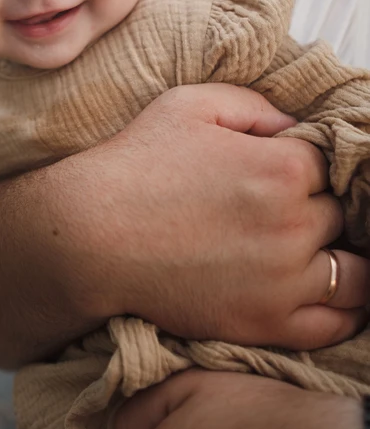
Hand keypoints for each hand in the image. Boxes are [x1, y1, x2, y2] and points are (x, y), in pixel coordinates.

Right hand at [0, 82, 369, 369]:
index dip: (304, 167)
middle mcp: (293, 223)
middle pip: (340, 216)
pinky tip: (330, 292)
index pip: (329, 164)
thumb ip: (254, 105)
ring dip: (341, 258)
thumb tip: (296, 127)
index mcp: (283, 165)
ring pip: (354, 272)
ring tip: (318, 253)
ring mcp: (283, 280)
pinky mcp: (265, 323)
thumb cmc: (132, 164)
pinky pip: (335, 323)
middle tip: (276, 211)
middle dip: (316, 210)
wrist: (86, 236)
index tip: (278, 173)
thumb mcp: (188, 105)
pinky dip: (344, 308)